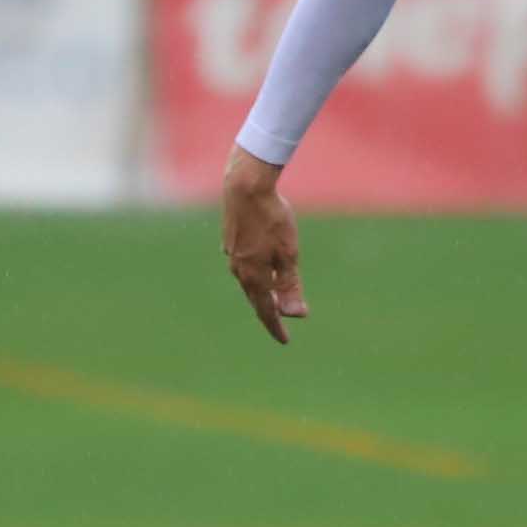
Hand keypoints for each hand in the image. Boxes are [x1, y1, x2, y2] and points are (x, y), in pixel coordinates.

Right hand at [220, 146, 307, 344]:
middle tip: (279, 323)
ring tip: (271, 298)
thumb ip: (290, 285)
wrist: (245, 186)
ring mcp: (231, 254)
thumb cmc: (271, 218)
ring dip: (261, 291)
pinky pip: (243, 264)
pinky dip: (254, 272)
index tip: (285, 341)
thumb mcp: (288, 254)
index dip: (276, 327)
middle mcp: (239, 270)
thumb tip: (295, 315)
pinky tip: (257, 267)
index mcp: (254, 277)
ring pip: (248, 280)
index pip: (266, 311)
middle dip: (268, 311)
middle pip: (255, 297)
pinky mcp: (230, 240)